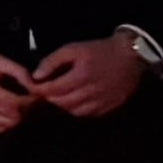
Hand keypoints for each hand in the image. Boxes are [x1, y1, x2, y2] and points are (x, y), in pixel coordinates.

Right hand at [0, 51, 40, 134]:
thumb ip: (18, 71)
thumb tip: (35, 85)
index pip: (15, 103)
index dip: (30, 102)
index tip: (37, 95)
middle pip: (13, 117)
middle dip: (28, 110)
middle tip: (32, 101)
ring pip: (7, 125)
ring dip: (19, 118)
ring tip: (22, 107)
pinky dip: (8, 123)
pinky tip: (10, 113)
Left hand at [30, 33, 150, 118]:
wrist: (130, 57)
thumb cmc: (99, 51)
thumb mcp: (73, 49)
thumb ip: (52, 62)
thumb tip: (35, 76)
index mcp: (81, 76)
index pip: (52, 90)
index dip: (39, 89)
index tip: (32, 86)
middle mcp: (91, 92)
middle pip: (61, 102)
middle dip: (49, 97)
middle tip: (44, 91)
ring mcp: (102, 102)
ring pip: (73, 111)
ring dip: (62, 105)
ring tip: (59, 95)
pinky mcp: (110, 107)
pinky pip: (88, 114)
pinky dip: (77, 109)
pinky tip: (75, 100)